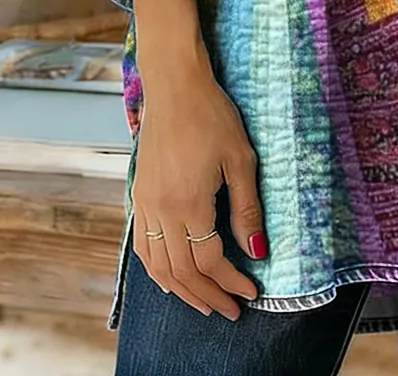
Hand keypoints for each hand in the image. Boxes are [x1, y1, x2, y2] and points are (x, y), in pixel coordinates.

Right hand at [132, 64, 265, 319]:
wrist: (174, 87)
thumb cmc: (212, 116)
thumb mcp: (241, 159)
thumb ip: (247, 208)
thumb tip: (259, 251)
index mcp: (190, 204)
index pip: (210, 261)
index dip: (232, 281)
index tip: (252, 292)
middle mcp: (162, 211)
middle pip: (182, 272)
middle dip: (209, 296)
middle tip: (231, 310)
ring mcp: (146, 204)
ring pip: (158, 267)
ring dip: (182, 291)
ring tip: (205, 302)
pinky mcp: (139, 195)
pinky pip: (142, 247)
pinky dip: (156, 271)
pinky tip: (170, 278)